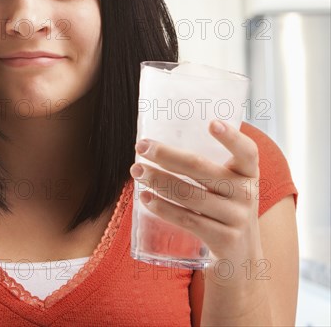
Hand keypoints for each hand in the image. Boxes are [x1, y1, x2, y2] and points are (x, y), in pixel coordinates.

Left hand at [130, 120, 263, 277]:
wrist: (242, 261)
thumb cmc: (224, 211)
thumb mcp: (227, 188)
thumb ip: (205, 168)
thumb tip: (156, 145)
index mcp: (248, 174)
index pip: (247, 151)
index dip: (231, 137)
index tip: (212, 123)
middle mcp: (247, 194)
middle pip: (201, 168)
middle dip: (166, 155)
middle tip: (141, 146)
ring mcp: (236, 219)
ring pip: (189, 194)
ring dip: (158, 180)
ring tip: (137, 171)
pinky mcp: (224, 240)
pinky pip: (188, 220)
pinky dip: (163, 208)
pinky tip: (146, 198)